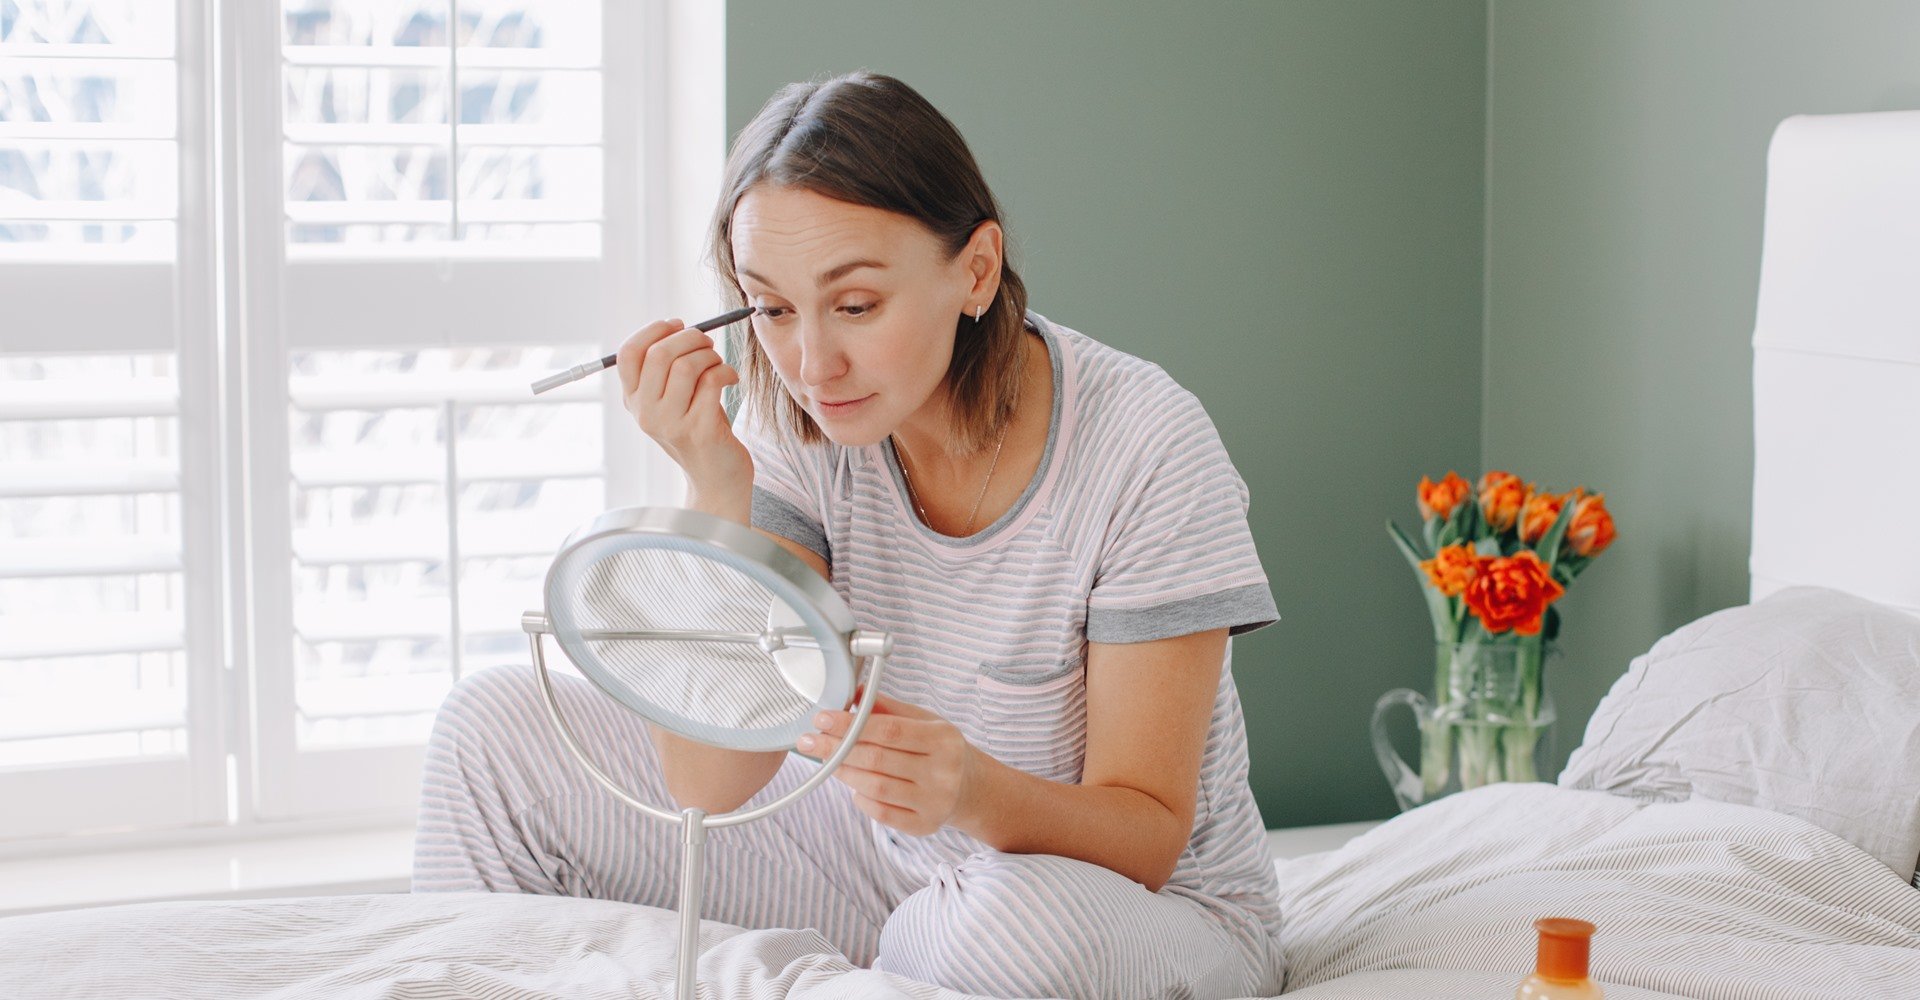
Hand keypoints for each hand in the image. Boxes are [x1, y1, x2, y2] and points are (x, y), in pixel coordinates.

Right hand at [615, 318, 750, 492]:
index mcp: (634, 401)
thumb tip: (679, 327)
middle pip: (659, 354)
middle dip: (690, 338)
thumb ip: (665, 369)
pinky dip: (726, 372)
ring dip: (710, 355)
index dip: (654, 331)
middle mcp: (646, 413)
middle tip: (706, 343)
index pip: (628, 354)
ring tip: (719, 364)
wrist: (717, 478)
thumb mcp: (671, 400)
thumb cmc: (698, 428)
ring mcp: (671, 424)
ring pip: (687, 365)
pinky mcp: (700, 431)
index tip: (678, 325)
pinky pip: (712, 381)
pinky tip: (731, 379)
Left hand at [796, 693, 987, 837]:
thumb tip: (852, 693)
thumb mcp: (925, 720)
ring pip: (875, 787)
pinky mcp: (925, 826)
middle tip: (810, 741)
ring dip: (844, 773)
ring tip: (827, 761)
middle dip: (836, 748)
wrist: (972, 788)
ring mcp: (935, 802)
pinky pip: (881, 813)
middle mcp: (943, 772)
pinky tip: (853, 785)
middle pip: (877, 759)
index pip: (889, 730)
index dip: (850, 725)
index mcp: (943, 739)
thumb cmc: (942, 749)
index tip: (822, 719)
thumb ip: (889, 707)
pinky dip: (860, 798)